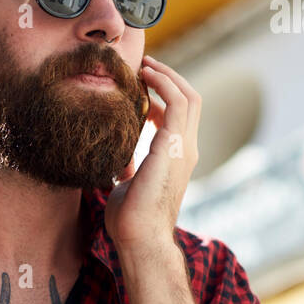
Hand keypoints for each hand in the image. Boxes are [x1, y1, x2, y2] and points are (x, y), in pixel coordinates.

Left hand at [104, 53, 200, 256]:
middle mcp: (186, 149)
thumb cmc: (131, 219)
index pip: (180, 116)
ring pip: (189, 97)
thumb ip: (126, 168)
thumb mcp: (127, 184)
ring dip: (168, 76)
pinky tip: (145, 76)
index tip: (140, 86)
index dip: (162, 96)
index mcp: (177, 157)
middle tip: (144, 66)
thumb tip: (113, 160)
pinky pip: (178, 103)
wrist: (139, 237)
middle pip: (190, 100)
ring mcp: (184, 148)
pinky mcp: (176, 146)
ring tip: (145, 65)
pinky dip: (165, 84)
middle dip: (169, 79)